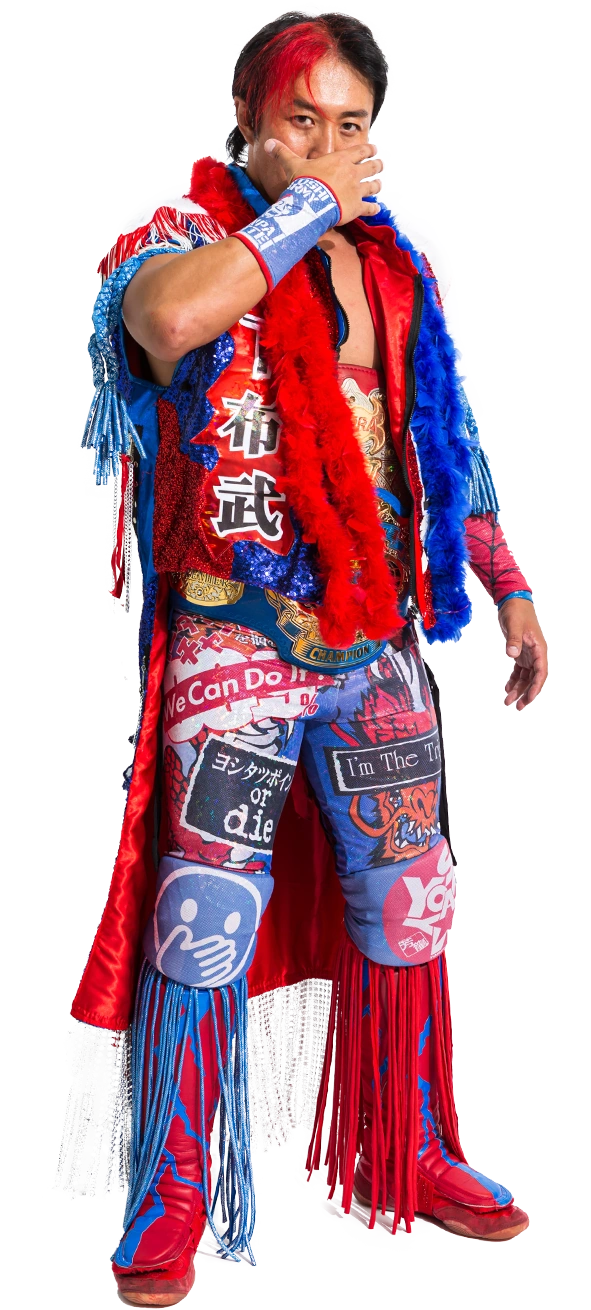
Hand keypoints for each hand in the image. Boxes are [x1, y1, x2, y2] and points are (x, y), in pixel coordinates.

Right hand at [263, 138, 381, 225]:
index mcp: (342, 160)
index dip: (369, 149)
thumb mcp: (293, 165)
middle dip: (377, 165)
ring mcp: (357, 190)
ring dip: (377, 186)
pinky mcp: (357, 207)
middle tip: (380, 165)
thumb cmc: (304, 183)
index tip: (374, 149)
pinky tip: (376, 208)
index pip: (361, 151)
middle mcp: (353, 173)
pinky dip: (374, 208)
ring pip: (374, 186)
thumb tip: (268, 143)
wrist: (312, 203)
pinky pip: (370, 208)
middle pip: (372, 167)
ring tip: (379, 186)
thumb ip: (282, 154)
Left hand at [499, 598, 547, 709]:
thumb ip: (514, 640)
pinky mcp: (520, 653)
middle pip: (534, 679)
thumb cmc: (517, 612)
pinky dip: (513, 680)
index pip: (541, 672)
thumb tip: (512, 654)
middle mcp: (536, 654)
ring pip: (525, 677)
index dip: (535, 687)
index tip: (528, 698)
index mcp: (539, 649)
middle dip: (526, 694)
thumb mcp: (514, 625)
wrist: (513, 602)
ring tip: (508, 701)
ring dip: (518, 690)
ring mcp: (528, 654)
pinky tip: (507, 688)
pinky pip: (518, 671)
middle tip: (517, 707)